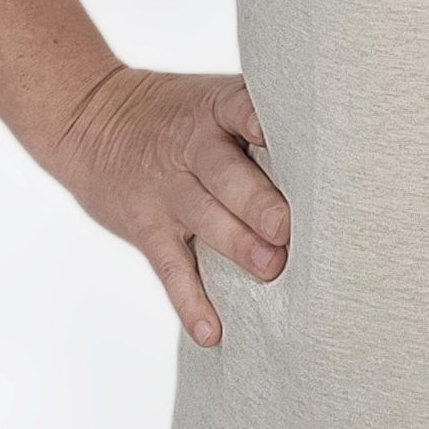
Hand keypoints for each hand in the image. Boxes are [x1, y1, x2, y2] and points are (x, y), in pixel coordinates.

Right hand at [49, 65, 288, 346]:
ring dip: (236, 245)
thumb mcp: (213, 98)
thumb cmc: (177, 115)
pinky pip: (171, 268)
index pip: (242, 109)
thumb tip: (339, 151)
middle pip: (224, 173)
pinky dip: (190, 302)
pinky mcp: (147, 228)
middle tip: (287, 227)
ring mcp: (167, 190)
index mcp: (216, 109)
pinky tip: (212, 330)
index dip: (263, 123)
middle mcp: (192, 148)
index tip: (288, 139)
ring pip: (203, 218)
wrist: (89, 120)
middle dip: (257, 201)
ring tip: (269, 269)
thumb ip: (261, 119)